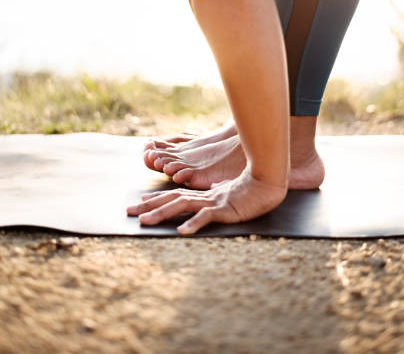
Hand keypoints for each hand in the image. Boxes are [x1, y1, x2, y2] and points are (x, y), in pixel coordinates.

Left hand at [127, 168, 286, 234]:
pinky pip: (206, 216)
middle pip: (171, 200)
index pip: (175, 196)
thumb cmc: (249, 191)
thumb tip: (204, 206)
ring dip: (162, 214)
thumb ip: (215, 200)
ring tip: (145, 222)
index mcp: (203, 195)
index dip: (157, 199)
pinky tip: (182, 231)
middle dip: (149, 206)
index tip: (140, 203)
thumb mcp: (227, 198)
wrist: (267, 183)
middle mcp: (203, 197)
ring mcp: (212, 202)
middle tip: (129, 213)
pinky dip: (193, 223)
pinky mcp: (224, 208)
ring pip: (182, 206)